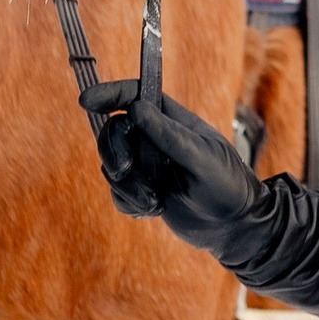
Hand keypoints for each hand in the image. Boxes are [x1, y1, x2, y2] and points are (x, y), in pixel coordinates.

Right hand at [95, 90, 259, 254]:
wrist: (232, 226)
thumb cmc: (226, 185)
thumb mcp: (202, 158)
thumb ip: (170, 135)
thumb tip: (136, 108)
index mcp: (171, 119)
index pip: (134, 94)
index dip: (108, 93)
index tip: (86, 100)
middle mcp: (155, 138)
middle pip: (113, 131)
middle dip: (114, 152)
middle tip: (125, 170)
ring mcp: (146, 164)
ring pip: (111, 166)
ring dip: (129, 186)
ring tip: (156, 200)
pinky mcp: (141, 190)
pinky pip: (117, 192)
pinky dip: (130, 203)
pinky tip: (155, 209)